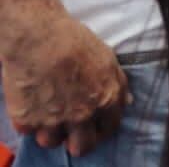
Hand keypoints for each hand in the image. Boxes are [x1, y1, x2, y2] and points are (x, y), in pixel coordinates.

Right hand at [0, 11, 128, 154]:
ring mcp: (54, 120)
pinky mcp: (28, 120)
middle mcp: (83, 115)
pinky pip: (28, 130)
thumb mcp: (107, 59)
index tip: (94, 127)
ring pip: (52, 141)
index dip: (101, 129)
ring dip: (49, 130)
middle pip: (82, 146)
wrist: (38, 36)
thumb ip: (117, 84)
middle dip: (77, 140)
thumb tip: (125, 102)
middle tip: (70, 131)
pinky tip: (30, 102)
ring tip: (46, 112)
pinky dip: (28, 120)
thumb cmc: (74, 40)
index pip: (109, 128)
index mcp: (106, 99)